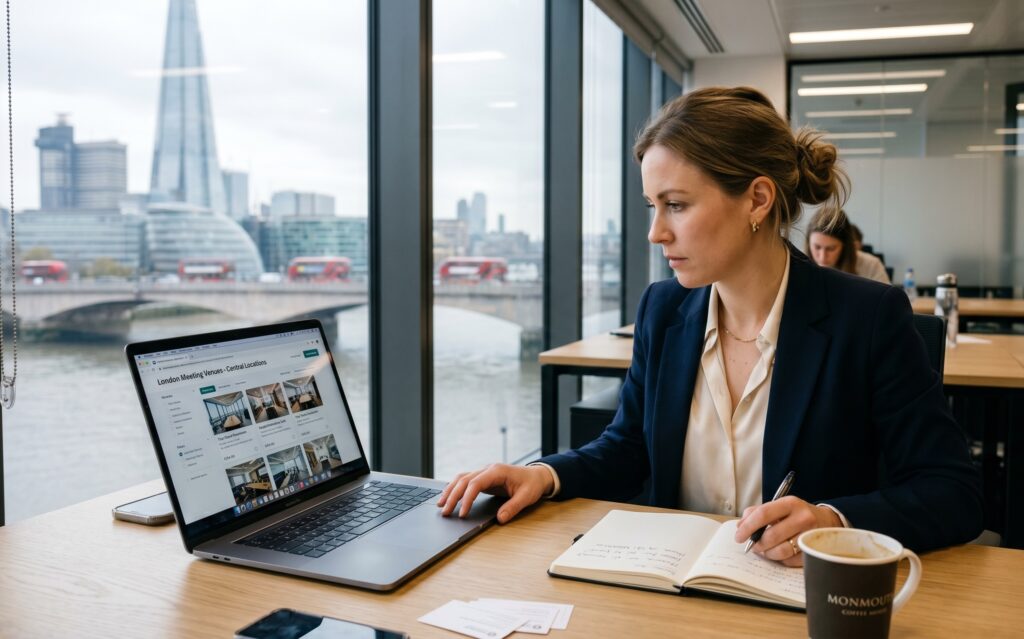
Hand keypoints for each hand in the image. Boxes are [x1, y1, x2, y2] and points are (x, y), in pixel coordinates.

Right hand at [437, 463, 553, 523]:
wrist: (536, 475)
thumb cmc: (532, 484)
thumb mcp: (526, 497)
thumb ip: (513, 507)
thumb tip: (500, 519)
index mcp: (497, 471)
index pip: (475, 483)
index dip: (466, 498)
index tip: (462, 513)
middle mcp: (488, 469)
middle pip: (464, 480)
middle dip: (453, 496)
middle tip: (445, 512)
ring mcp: (484, 472)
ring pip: (461, 478)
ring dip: (450, 490)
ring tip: (440, 505)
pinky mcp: (483, 477)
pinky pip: (465, 480)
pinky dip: (455, 488)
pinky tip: (448, 496)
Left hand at [733, 496, 841, 566]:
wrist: (828, 521)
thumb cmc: (797, 514)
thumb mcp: (780, 506)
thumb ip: (758, 512)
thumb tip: (740, 526)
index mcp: (790, 503)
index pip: (763, 514)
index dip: (747, 527)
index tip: (738, 536)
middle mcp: (803, 518)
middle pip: (771, 535)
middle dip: (757, 543)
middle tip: (752, 546)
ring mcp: (810, 536)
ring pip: (781, 551)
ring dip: (767, 553)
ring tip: (764, 550)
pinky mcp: (814, 551)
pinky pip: (790, 561)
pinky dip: (780, 559)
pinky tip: (779, 553)